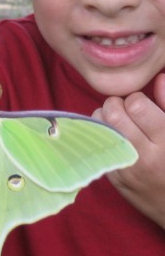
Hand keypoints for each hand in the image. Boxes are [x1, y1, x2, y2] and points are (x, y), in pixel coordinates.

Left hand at [92, 74, 164, 228]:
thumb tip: (159, 77)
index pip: (137, 104)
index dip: (136, 99)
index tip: (141, 105)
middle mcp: (145, 155)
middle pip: (114, 113)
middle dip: (116, 104)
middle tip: (123, 109)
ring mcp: (127, 168)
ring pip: (100, 128)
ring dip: (104, 118)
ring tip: (116, 122)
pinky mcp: (115, 178)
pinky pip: (96, 147)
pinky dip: (100, 135)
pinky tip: (111, 137)